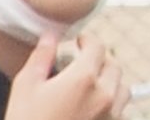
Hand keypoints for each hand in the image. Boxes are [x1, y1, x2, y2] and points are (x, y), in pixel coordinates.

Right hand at [4, 33, 129, 119]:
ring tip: (91, 83)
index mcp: (83, 78)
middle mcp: (103, 96)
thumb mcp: (26, 84)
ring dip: (110, 81)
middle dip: (100, 59)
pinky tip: (91, 106)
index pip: (98, 47)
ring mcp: (110, 117)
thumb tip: (50, 36)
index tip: (79, 41)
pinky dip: (111, 104)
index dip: (88, 40)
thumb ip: (42, 56)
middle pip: (114, 66)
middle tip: (82, 60)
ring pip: (123, 90)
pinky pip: (120, 113)